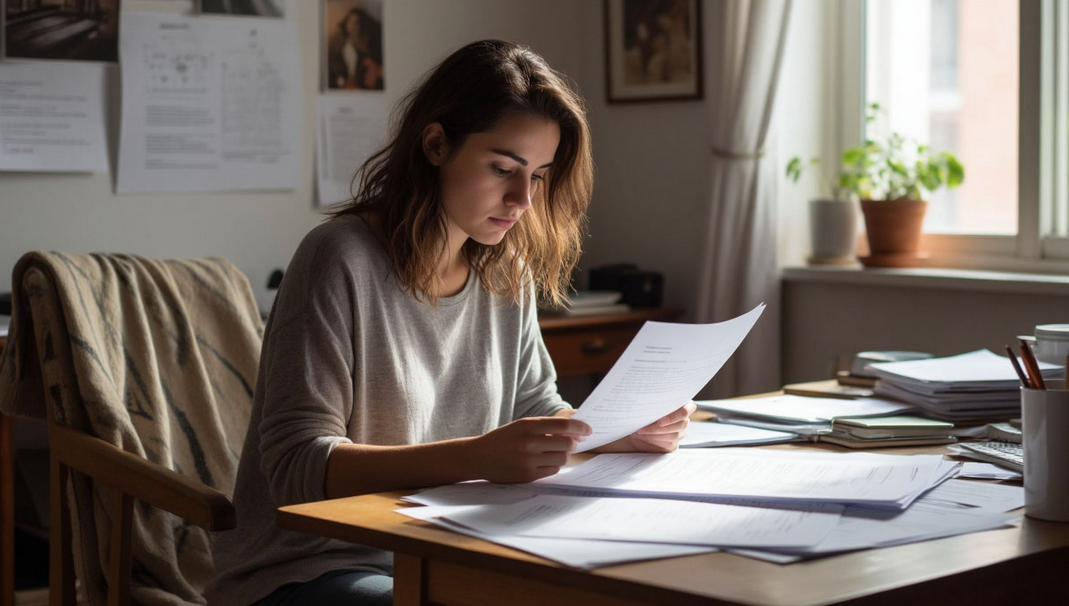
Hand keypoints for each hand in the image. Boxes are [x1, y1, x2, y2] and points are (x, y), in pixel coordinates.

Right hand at [467, 416, 590, 482]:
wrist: (478, 456)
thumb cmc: (503, 439)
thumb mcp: (521, 426)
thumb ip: (545, 428)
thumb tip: (574, 432)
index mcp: (528, 425)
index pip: (564, 425)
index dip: (580, 427)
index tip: (588, 429)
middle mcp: (529, 442)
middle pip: (567, 443)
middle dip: (573, 443)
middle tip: (572, 442)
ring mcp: (528, 460)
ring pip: (562, 458)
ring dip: (564, 455)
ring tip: (555, 452)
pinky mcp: (528, 475)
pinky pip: (553, 470)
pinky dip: (554, 465)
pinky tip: (546, 461)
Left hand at [598, 401, 695, 452]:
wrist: (638, 424)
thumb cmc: (645, 409)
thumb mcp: (648, 402)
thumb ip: (653, 400)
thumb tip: (647, 401)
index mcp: (682, 404)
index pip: (689, 408)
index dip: (675, 415)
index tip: (660, 420)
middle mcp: (684, 419)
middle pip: (681, 424)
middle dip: (660, 427)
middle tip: (644, 427)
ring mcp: (680, 432)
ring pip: (674, 435)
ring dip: (654, 434)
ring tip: (639, 431)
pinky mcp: (673, 444)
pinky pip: (668, 444)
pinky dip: (654, 441)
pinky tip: (643, 436)